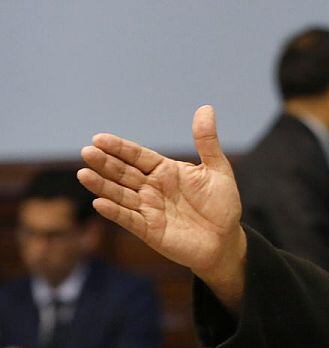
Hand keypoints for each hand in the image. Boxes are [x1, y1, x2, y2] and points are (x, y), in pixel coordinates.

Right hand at [78, 106, 246, 297]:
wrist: (226, 240)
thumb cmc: (222, 204)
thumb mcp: (218, 170)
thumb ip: (207, 142)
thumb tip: (205, 108)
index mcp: (166, 171)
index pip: (138, 156)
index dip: (120, 148)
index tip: (99, 138)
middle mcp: (152, 188)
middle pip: (124, 172)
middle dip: (105, 163)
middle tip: (87, 151)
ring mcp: (148, 209)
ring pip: (120, 194)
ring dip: (102, 185)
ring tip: (83, 174)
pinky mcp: (149, 230)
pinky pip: (129, 219)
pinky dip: (115, 211)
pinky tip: (99, 202)